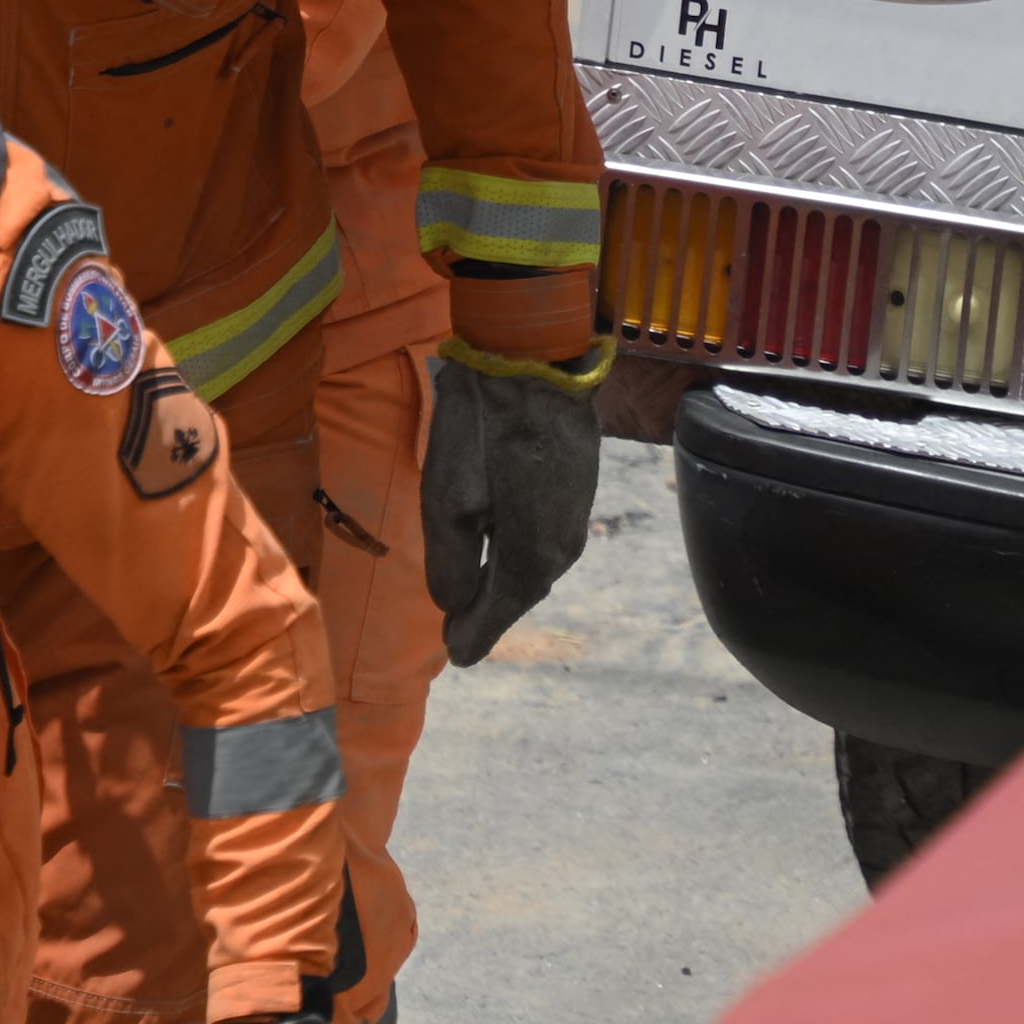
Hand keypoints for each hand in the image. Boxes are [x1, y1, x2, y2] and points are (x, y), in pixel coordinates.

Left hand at [423, 345, 604, 660]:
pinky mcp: (578, 493)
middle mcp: (562, 547)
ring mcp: (576, 519)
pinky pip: (545, 539)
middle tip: (462, 633)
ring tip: (479, 602)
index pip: (500, 609)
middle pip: (520, 590)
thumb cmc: (481, 431)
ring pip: (535, 565)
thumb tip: (453, 606)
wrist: (533, 367)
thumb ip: (449, 561)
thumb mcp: (446, 501)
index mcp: (531, 555)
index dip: (476, 633)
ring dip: (507, 583)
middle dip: (491, 612)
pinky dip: (520, 553)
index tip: (457, 656)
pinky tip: (502, 551)